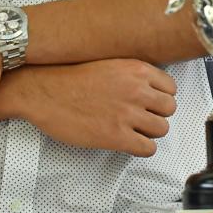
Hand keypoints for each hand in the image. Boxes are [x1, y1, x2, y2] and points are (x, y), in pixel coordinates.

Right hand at [18, 59, 176, 156]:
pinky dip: (140, 148)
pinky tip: (126, 141)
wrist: (41, 91)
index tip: (150, 101)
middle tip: (140, 116)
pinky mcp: (116, 136)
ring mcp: (127, 114)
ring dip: (149, 132)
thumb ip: (131, 74)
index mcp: (135, 69)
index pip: (171, 87)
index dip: (160, 96)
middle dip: (156, 114)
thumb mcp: (106, 63)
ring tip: (131, 129)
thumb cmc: (67, 77)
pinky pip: (148, 148)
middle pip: (169, 109)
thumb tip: (148, 88)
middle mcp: (136, 90)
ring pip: (162, 129)